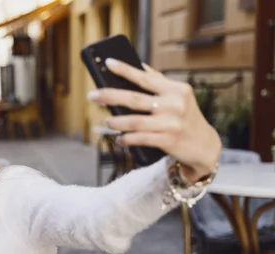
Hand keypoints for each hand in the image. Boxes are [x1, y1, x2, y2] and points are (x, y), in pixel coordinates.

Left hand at [87, 58, 221, 181]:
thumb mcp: (179, 97)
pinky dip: (125, 139)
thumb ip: (159, 83)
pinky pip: (139, 139)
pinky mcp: (168, 140)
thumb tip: (137, 66)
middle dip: (109, 96)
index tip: (107, 63)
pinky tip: (119, 139)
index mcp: (175, 89)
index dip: (125, 70)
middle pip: (134, 99)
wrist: (204, 146)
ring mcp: (171, 123)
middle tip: (92, 95)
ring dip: (115, 121)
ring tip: (107, 121)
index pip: (145, 77)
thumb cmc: (185, 118)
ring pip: (133, 121)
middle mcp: (174, 104)